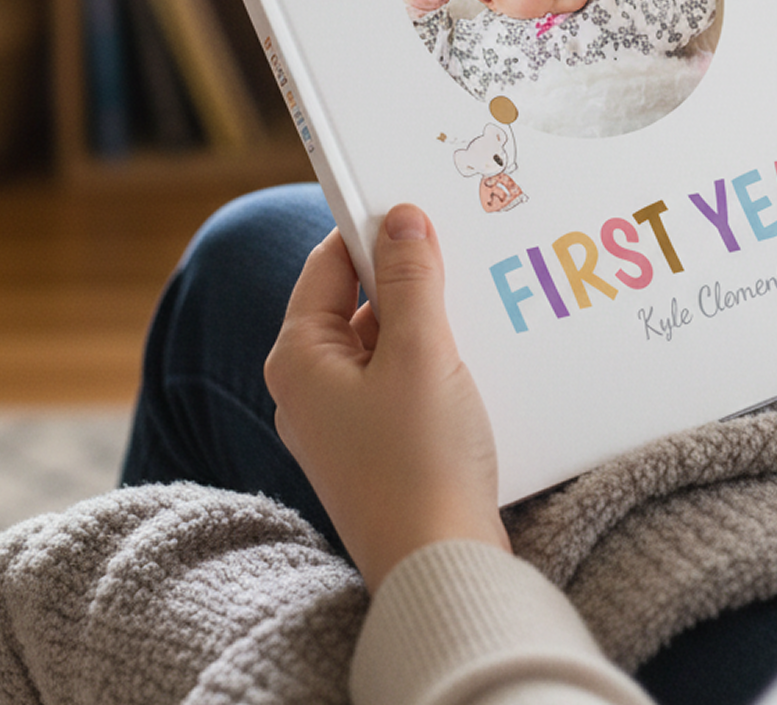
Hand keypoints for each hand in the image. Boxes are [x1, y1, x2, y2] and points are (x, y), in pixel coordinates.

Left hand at [264, 206, 509, 589]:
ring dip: (427, 320)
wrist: (440, 569)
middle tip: (460, 250)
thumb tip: (400, 218)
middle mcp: (309, 388)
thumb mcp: (419, 352)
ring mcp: (341, 422)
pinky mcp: (375, 448)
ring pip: (383, 342)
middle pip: (357, 301)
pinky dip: (432, 361)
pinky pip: (399, 381)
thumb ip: (410, 278)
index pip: (329, 264)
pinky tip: (476, 355)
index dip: (373, 230)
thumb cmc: (420, 461)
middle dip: (408, 277)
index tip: (421, 205)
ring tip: (477, 301)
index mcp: (299, 358)